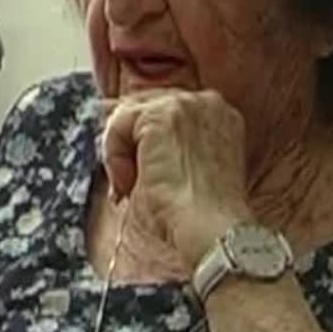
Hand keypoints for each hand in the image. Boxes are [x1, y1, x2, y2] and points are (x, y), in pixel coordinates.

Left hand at [101, 89, 254, 267]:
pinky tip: (129, 182)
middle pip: (142, 107)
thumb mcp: (181, 169)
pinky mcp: (163, 114)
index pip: (162, 111)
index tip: (138, 176)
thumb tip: (120, 134)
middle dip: (129, 145)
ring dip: (121, 156)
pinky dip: (114, 155)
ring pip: (128, 116)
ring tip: (131, 188)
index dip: (141, 142)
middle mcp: (208, 102)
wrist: (209, 229)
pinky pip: (118, 123)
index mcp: (218, 116)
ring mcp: (188, 104)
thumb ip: (161, 145)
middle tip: (129, 186)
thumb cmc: (197, 215)